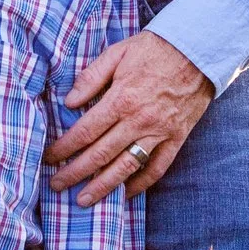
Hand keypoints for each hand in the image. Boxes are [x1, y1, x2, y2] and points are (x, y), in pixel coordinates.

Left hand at [44, 30, 213, 205]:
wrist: (198, 49)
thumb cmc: (154, 49)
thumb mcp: (117, 53)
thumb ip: (91, 78)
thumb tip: (68, 102)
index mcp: (121, 99)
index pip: (86, 131)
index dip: (65, 148)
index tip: (49, 158)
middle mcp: (139, 121)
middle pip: (101, 154)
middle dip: (75, 173)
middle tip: (56, 185)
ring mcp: (159, 132)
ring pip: (127, 167)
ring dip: (103, 186)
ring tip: (84, 200)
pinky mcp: (176, 138)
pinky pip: (157, 168)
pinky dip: (141, 184)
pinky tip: (125, 193)